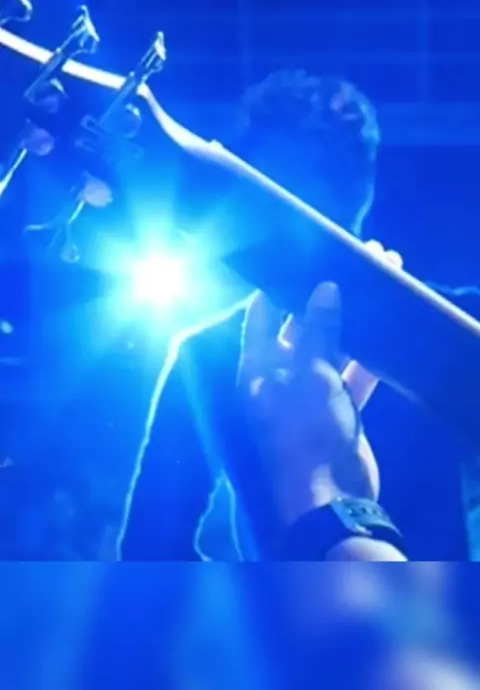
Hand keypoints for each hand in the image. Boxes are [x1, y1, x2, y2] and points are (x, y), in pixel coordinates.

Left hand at [237, 240, 402, 523]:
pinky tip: (382, 334)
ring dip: (348, 326)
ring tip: (370, 289)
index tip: (293, 260)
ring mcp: (309, 393)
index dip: (275, 289)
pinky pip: (350, 375)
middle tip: (344, 267)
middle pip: (298, 330)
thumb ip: (318, 330)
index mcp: (257, 368)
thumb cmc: (305, 430)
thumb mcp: (310, 375)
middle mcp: (279, 376)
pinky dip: (363, 359)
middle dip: (321, 301)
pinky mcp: (337, 408)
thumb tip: (325, 288)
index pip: (260, 318)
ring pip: (328, 350)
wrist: (332, 496)